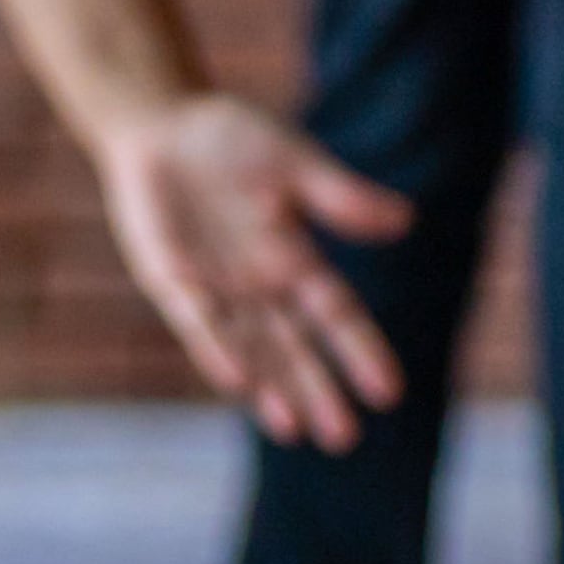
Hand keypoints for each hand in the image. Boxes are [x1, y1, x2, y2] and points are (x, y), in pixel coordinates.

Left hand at [90, 93, 413, 448]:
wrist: (158, 124)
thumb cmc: (229, 140)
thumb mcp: (294, 163)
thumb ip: (341, 196)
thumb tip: (405, 221)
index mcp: (295, 261)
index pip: (337, 317)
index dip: (361, 353)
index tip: (389, 393)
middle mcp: (258, 287)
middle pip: (295, 350)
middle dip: (318, 392)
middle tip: (344, 439)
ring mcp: (214, 290)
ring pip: (250, 350)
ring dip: (271, 390)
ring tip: (294, 431)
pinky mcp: (171, 283)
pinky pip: (198, 324)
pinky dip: (217, 351)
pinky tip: (238, 383)